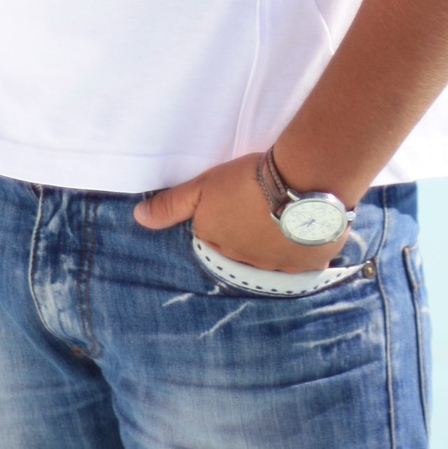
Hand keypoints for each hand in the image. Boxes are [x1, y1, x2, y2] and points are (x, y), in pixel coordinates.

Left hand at [134, 153, 347, 271]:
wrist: (299, 181)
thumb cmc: (246, 180)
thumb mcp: (202, 186)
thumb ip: (171, 205)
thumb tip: (139, 218)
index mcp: (217, 244)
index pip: (213, 236)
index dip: (223, 217)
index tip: (234, 201)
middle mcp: (244, 263)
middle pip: (241, 250)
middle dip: (247, 232)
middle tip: (257, 204)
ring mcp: (277, 268)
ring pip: (271, 257)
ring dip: (274, 241)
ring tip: (282, 212)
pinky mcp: (308, 266)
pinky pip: (302, 262)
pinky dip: (302, 248)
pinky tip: (305, 228)